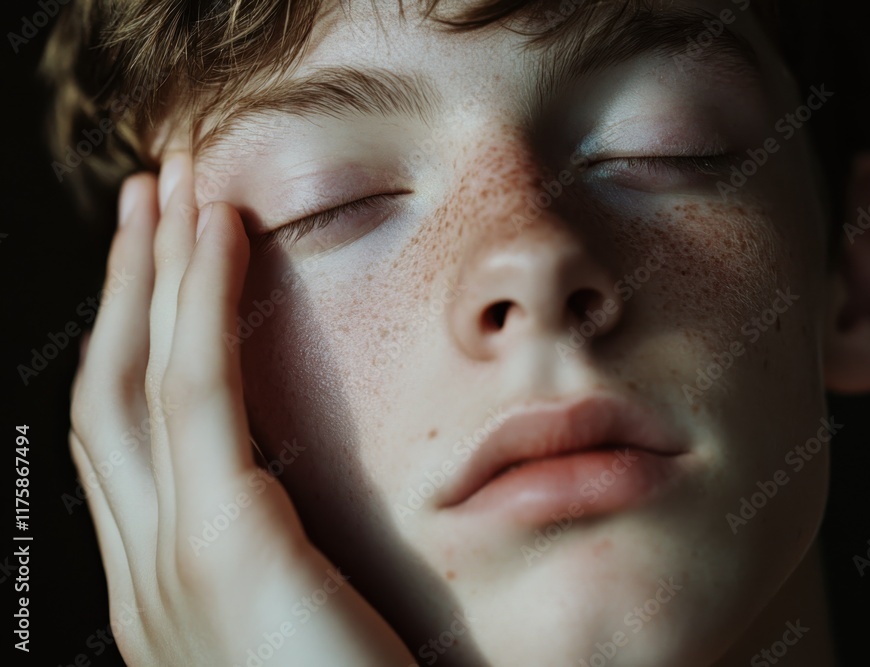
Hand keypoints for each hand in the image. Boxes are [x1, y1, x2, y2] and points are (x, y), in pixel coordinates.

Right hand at [69, 154, 414, 665]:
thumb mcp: (301, 621)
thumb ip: (277, 555)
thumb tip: (283, 483)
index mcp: (165, 590)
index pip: (129, 440)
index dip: (134, 341)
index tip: (161, 263)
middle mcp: (144, 574)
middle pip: (110, 396)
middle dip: (122, 291)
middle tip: (145, 201)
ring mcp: (167, 566)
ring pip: (135, 382)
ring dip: (149, 276)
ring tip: (169, 193)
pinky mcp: (224, 552)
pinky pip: (197, 398)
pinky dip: (198, 308)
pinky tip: (215, 240)